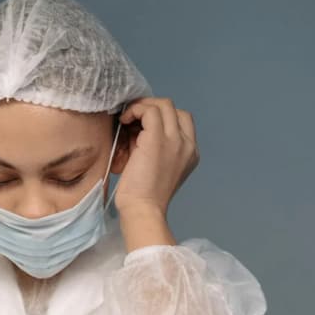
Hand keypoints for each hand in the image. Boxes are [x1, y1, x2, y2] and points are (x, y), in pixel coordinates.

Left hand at [112, 97, 199, 217]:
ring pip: (163, 105)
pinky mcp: (159, 139)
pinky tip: (124, 121)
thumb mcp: (157, 166)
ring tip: (127, 119)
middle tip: (132, 118)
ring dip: (142, 107)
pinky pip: (150, 110)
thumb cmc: (144, 194)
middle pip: (173, 109)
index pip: (181, 119)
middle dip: (150, 108)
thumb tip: (138, 127)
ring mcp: (175, 140)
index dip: (160, 116)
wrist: (143, 209)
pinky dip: (135, 110)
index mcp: (190, 152)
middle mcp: (187, 144)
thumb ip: (155, 146)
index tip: (140, 125)